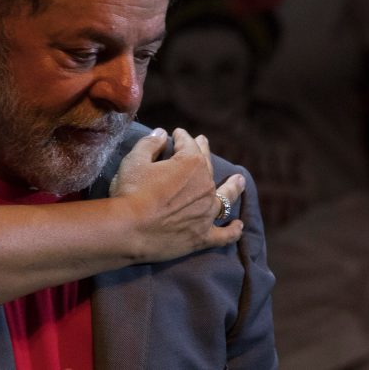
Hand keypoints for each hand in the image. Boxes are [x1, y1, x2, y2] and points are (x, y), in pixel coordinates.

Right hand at [110, 127, 244, 262]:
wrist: (128, 230)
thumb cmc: (130, 192)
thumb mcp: (135, 161)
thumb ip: (150, 144)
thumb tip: (161, 134)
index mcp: (191, 163)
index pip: (188, 144)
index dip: (181, 136)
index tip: (176, 133)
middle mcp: (205, 186)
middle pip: (207, 165)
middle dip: (204, 151)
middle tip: (203, 142)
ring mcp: (207, 213)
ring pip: (225, 198)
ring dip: (233, 188)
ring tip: (240, 180)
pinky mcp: (202, 236)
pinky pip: (224, 234)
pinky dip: (232, 230)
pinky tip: (238, 225)